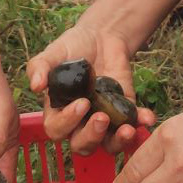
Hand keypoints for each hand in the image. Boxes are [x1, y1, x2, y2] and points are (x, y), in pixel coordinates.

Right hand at [27, 24, 155, 156]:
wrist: (100, 37)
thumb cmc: (72, 48)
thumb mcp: (53, 53)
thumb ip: (40, 67)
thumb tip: (35, 85)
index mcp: (58, 112)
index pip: (57, 130)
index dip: (68, 122)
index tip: (81, 102)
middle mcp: (80, 123)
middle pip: (82, 145)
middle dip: (92, 136)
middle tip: (101, 117)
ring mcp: (105, 121)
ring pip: (108, 145)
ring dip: (119, 141)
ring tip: (127, 129)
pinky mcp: (125, 113)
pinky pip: (134, 125)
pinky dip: (142, 123)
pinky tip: (148, 117)